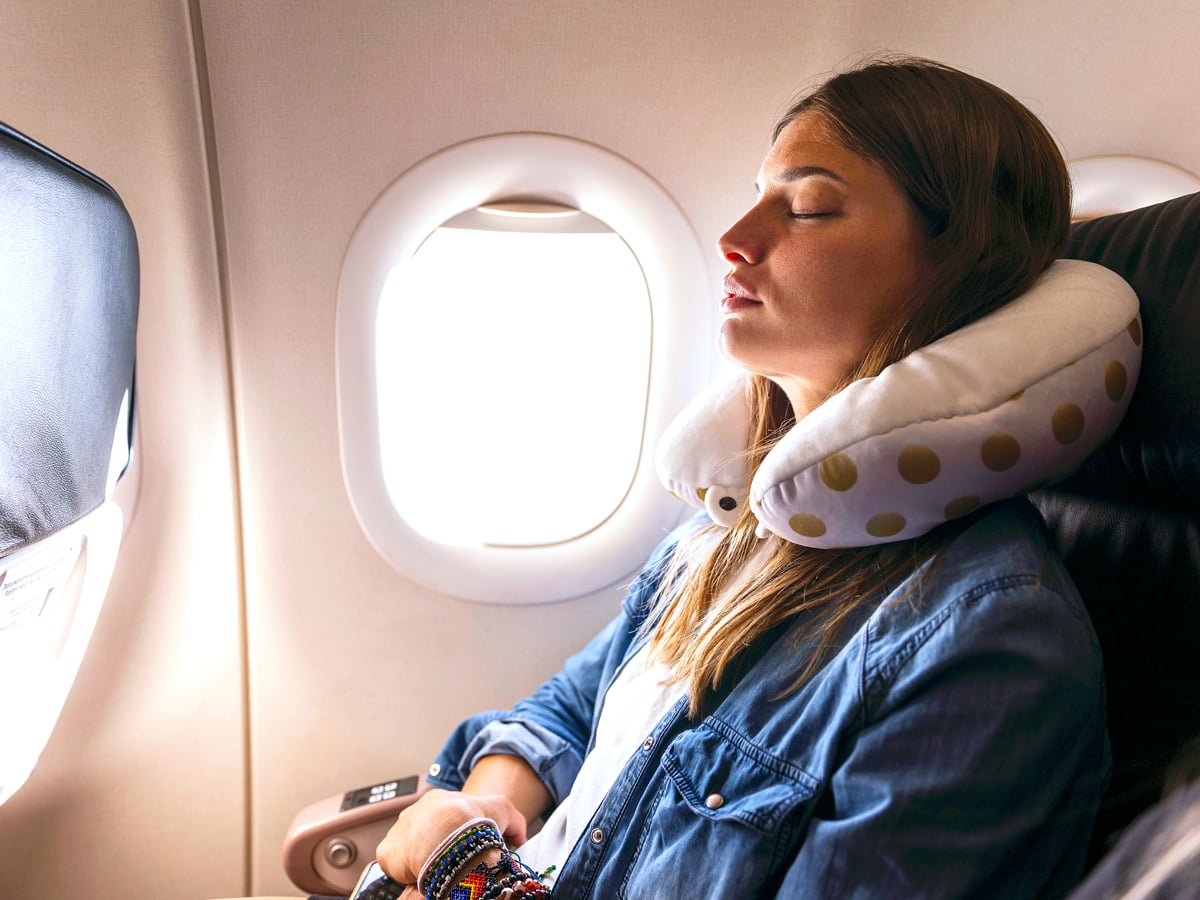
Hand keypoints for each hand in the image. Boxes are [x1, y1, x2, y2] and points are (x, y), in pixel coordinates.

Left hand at [374, 788, 527, 886]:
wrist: (447, 835)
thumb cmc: (473, 822)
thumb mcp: (503, 810)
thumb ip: (513, 823)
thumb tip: (518, 839)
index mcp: (439, 800)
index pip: (448, 819)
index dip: (460, 836)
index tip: (467, 850)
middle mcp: (416, 811)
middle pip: (426, 833)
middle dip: (438, 848)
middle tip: (453, 863)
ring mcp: (399, 831)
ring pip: (410, 848)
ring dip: (420, 860)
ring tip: (437, 872)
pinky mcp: (388, 851)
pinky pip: (395, 865)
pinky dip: (406, 874)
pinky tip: (420, 879)